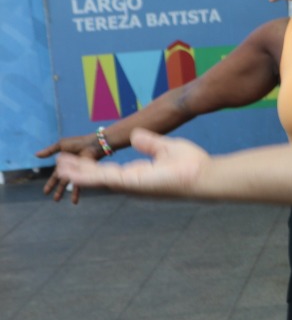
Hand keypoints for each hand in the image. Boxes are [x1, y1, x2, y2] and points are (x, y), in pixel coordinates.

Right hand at [36, 135, 103, 203]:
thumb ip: (49, 151)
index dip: (51, 184)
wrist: (92, 144)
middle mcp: (70, 169)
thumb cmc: (78, 143)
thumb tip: (36, 155)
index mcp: (64, 163)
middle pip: (62, 182)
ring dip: (64, 193)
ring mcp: (77, 173)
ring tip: (59, 201)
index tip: (46, 192)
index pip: (55, 176)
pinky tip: (74, 201)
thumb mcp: (61, 145)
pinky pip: (78, 185)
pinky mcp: (83, 175)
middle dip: (58, 191)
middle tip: (55, 200)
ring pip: (68, 185)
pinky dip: (76, 193)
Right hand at [53, 129, 210, 199]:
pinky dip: (86, 176)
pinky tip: (71, 173)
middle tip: (60, 166)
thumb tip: (136, 136)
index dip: (93, 168)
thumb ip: (149, 144)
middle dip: (80, 171)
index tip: (79, 162)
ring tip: (59, 167)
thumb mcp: (165, 148)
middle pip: (99, 176)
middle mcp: (132, 181)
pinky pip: (104, 179)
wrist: (203, 174)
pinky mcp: (132, 182)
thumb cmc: (191, 165)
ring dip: (77, 173)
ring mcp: (130, 183)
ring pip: (96, 179)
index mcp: (139, 173)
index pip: (111, 171)